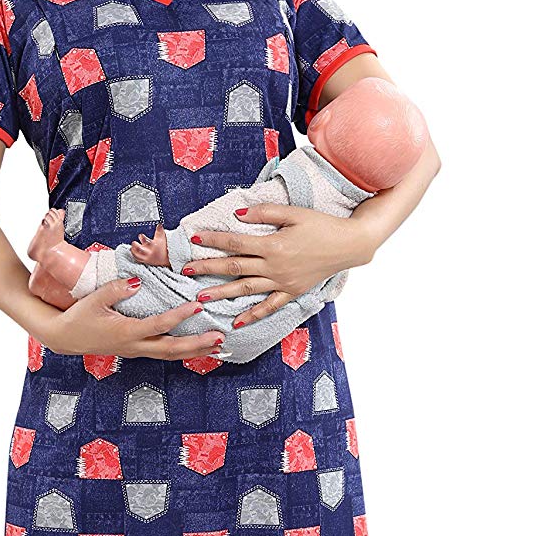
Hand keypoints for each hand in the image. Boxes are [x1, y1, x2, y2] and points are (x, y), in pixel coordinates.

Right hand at [40, 274, 227, 358]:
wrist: (64, 338)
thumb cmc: (78, 316)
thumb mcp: (94, 299)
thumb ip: (116, 290)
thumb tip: (137, 281)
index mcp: (126, 332)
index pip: (158, 325)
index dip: (179, 316)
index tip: (196, 305)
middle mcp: (135, 346)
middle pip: (172, 349)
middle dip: (197, 344)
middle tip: (219, 337)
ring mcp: (136, 351)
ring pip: (170, 355)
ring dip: (195, 351)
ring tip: (217, 346)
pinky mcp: (136, 350)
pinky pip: (163, 353)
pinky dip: (183, 352)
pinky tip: (196, 348)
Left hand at [182, 204, 376, 327]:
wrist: (349, 245)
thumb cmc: (322, 225)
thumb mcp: (294, 213)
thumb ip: (265, 213)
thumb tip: (238, 215)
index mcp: (272, 245)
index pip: (236, 243)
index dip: (214, 240)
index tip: (195, 239)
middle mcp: (274, 267)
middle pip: (234, 267)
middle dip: (208, 268)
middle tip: (186, 271)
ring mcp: (282, 282)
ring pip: (246, 289)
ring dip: (222, 293)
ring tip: (201, 297)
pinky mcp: (291, 291)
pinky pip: (269, 306)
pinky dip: (253, 314)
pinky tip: (237, 321)